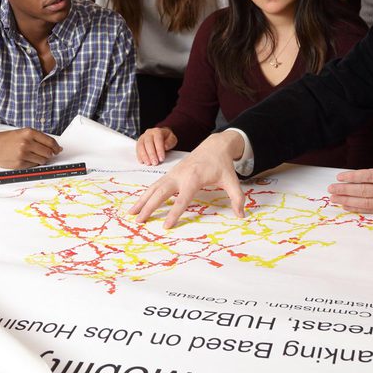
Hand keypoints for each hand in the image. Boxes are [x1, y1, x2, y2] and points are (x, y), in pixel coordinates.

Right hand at [0, 128, 61, 167]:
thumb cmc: (7, 139)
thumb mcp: (23, 133)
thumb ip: (39, 138)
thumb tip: (56, 148)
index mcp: (29, 133)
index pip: (50, 141)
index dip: (56, 147)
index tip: (58, 150)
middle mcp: (26, 143)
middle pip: (48, 152)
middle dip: (49, 154)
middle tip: (45, 153)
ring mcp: (23, 154)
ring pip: (42, 160)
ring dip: (41, 159)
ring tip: (33, 155)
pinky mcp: (19, 164)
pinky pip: (33, 166)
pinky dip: (33, 163)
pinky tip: (26, 159)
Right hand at [129, 131, 245, 227]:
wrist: (214, 145)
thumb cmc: (222, 165)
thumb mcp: (232, 180)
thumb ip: (237, 197)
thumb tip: (241, 215)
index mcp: (194, 178)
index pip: (182, 199)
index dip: (174, 213)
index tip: (166, 226)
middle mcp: (179, 175)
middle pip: (161, 193)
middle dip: (149, 207)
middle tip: (139, 221)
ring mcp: (172, 174)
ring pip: (153, 188)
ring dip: (141, 200)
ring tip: (130, 214)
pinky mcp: (169, 174)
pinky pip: (154, 185)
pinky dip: (144, 195)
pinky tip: (137, 205)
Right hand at [137, 127, 177, 164]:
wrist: (161, 136)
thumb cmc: (166, 138)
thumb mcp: (172, 139)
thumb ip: (170, 142)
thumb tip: (165, 147)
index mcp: (157, 131)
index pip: (158, 140)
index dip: (159, 150)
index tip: (161, 158)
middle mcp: (148, 133)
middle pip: (148, 143)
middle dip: (151, 154)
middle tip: (155, 163)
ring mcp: (142, 138)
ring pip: (141, 146)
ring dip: (144, 156)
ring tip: (149, 163)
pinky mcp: (138, 144)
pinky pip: (137, 150)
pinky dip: (139, 156)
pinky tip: (142, 162)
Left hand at [327, 128, 372, 213]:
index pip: (370, 176)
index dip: (354, 177)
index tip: (340, 176)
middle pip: (364, 191)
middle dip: (345, 190)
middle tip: (330, 188)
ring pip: (366, 202)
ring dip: (348, 200)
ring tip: (334, 198)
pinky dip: (358, 208)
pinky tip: (347, 206)